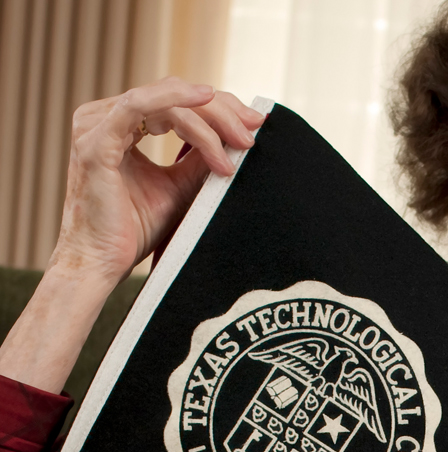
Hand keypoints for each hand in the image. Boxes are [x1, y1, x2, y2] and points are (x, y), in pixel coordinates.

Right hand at [52, 76, 264, 282]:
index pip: (176, 102)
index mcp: (121, 125)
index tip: (254, 125)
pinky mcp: (95, 142)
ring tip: (240, 142)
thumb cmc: (134, 228)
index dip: (219, 109)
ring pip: (166, 102)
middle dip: (222, 112)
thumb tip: (237, 136)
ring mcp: (97, 127)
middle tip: (252, 132)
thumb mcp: (180, 186)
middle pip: (174, 96)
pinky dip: (175, 100)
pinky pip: (138, 106)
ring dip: (210, 120)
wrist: (102, 262)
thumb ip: (201, 158)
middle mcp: (105, 118)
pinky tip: (206, 99)